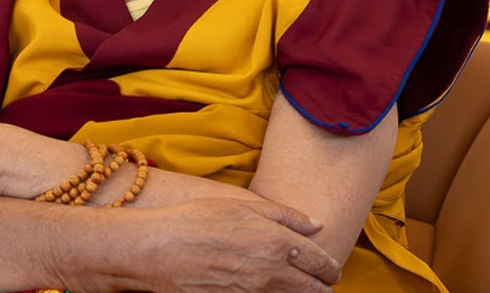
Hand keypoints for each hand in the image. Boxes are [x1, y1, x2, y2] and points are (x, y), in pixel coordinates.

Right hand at [139, 197, 342, 291]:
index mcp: (278, 243)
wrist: (159, 250)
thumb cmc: (197, 221)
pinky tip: (270, 291)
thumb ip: (286, 215)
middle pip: (314, 290)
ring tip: (299, 288)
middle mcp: (272, 273)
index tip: (331, 270)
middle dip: (323, 288)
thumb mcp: (243, 205)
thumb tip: (318, 225)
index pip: (321, 263)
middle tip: (324, 284)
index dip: (331, 269)